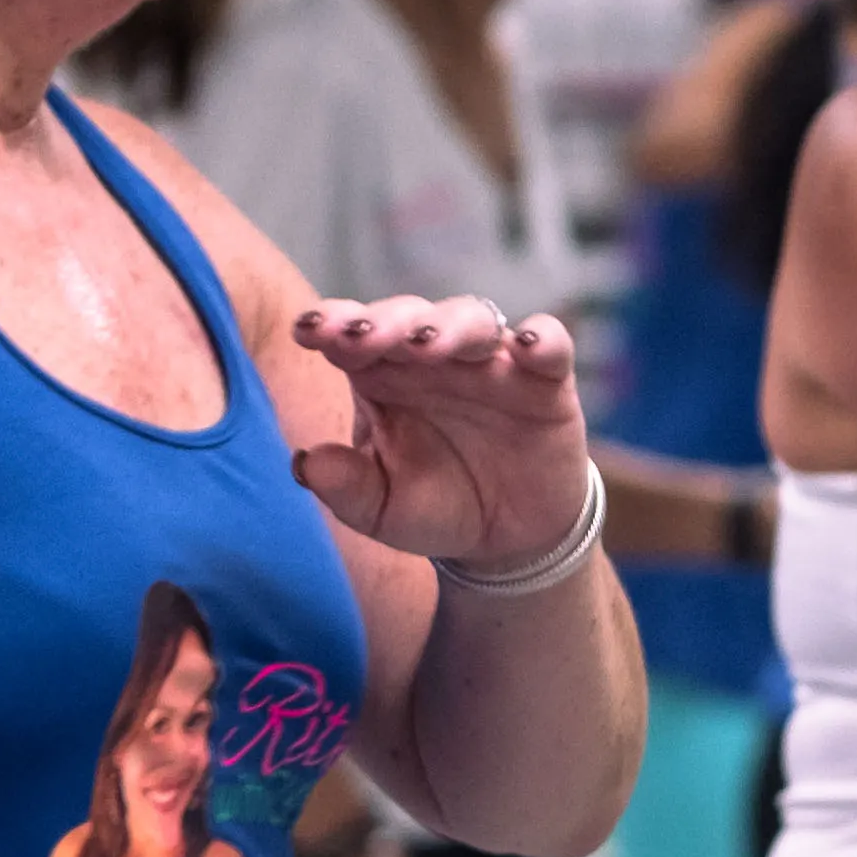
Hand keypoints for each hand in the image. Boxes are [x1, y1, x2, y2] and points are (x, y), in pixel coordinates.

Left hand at [289, 294, 602, 579]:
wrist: (507, 539)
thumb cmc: (435, 508)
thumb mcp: (382, 509)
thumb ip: (345, 488)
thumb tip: (306, 463)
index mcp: (383, 374)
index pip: (354, 333)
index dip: (333, 323)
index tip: (307, 331)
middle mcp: (434, 358)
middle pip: (409, 317)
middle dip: (385, 321)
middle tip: (363, 336)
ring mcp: (490, 363)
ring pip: (472, 320)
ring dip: (449, 326)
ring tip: (426, 345)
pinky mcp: (545, 381)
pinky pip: (550, 346)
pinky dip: (543, 339)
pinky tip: (528, 344)